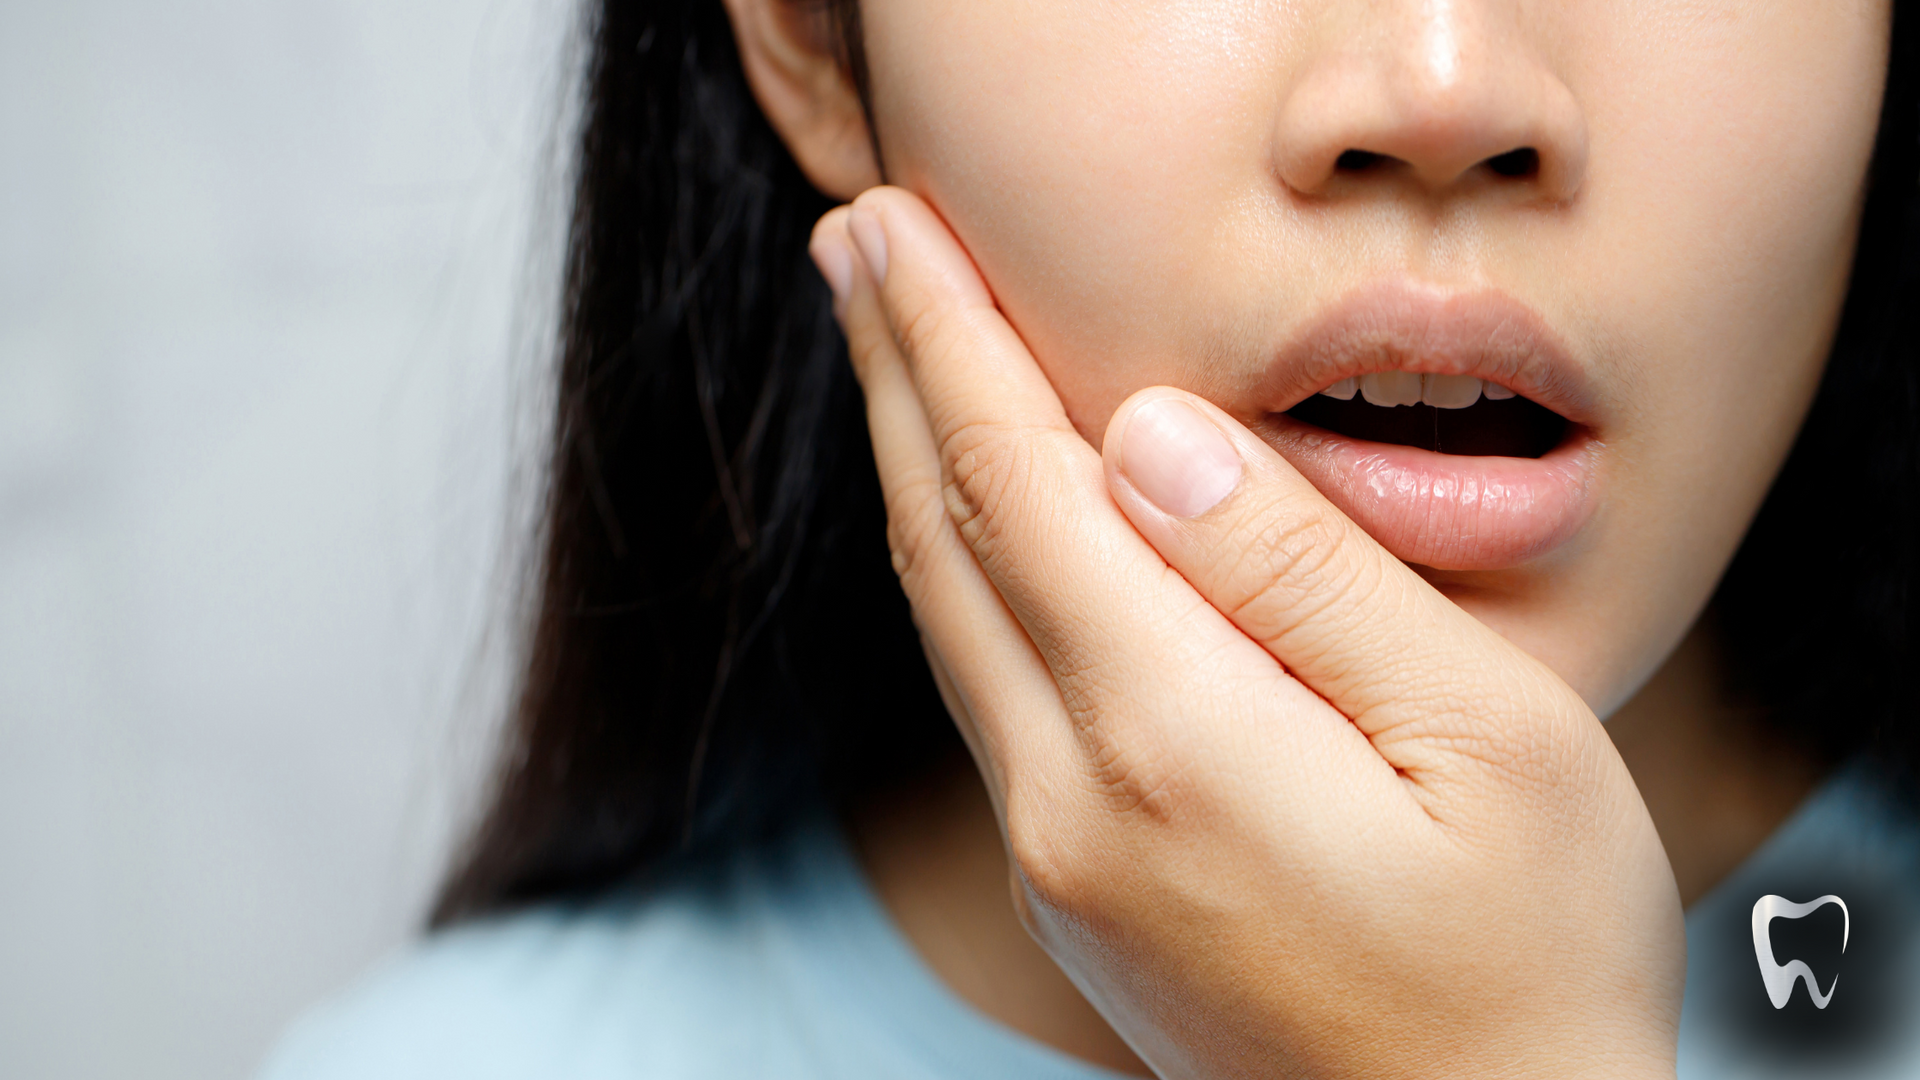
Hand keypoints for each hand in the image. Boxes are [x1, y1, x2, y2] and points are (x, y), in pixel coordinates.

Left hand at [810, 187, 1683, 1079]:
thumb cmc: (1532, 968)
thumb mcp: (1486, 739)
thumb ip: (1305, 576)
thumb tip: (1151, 439)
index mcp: (1171, 741)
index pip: (1017, 485)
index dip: (946, 342)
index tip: (891, 231)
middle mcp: (1073, 803)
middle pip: (945, 542)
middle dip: (897, 378)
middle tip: (857, 248)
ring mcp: (1060, 861)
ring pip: (949, 621)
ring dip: (913, 469)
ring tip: (895, 354)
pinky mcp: (1078, 894)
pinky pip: (987, 692)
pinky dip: (963, 573)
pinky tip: (975, 523)